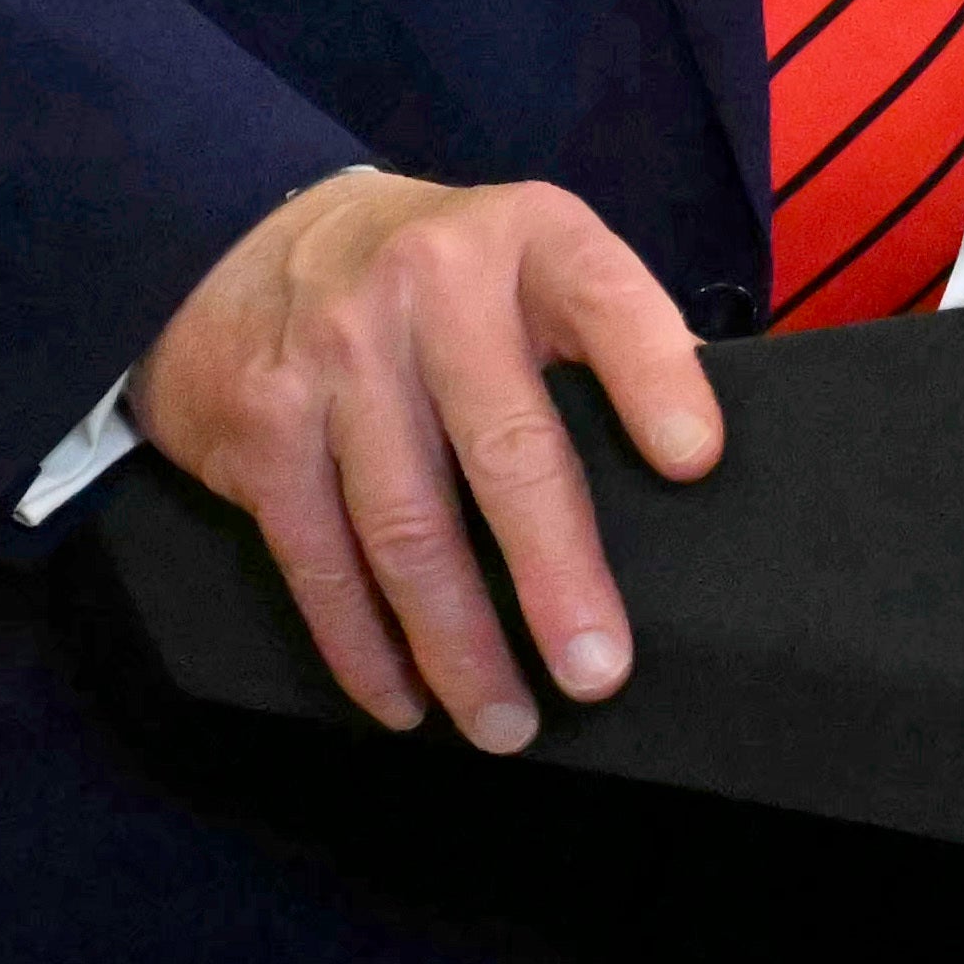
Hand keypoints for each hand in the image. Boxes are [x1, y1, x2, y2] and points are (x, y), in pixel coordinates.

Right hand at [131, 166, 721, 751]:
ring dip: (458, 646)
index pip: (605, 299)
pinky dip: (364, 647)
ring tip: (507, 725)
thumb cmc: (448, 278)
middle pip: (504, 447)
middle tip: (596, 674)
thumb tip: (703, 458)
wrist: (260, 240)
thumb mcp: (536, 258)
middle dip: (553, 572)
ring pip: (405, 527)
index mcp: (528, 238)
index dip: (654, 378)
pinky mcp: (262, 424)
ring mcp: (333, 355)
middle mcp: (428, 285)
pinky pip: (318, 558)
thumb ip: (612, 335)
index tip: (697, 462)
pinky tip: (406, 703)